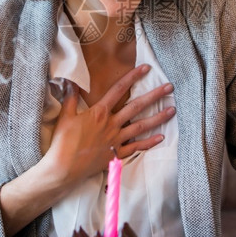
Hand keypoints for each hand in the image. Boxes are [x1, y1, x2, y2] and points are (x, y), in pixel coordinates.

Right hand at [44, 65, 175, 186]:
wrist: (64, 168)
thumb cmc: (63, 142)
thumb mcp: (65, 116)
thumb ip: (71, 97)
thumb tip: (71, 81)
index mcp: (99, 112)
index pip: (118, 90)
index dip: (132, 77)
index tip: (145, 68)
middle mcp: (111, 124)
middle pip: (136, 107)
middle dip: (154, 96)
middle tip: (169, 87)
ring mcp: (116, 140)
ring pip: (141, 127)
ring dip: (158, 118)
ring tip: (172, 110)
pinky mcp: (116, 154)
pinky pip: (136, 147)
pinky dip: (149, 142)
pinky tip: (161, 137)